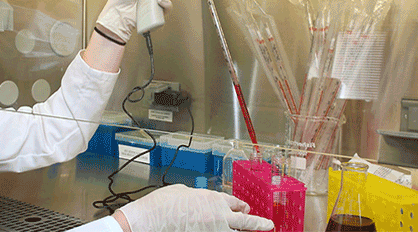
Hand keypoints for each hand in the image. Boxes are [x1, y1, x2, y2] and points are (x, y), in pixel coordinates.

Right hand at [116, 184, 274, 231]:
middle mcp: (218, 216)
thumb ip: (197, 195)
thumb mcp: (183, 191)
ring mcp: (215, 231)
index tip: (245, 210)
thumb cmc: (162, 205)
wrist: (150, 220)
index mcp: (213, 199)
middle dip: (259, 224)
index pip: (235, 203)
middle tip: (268, 225)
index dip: (241, 207)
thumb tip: (200, 199)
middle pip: (246, 222)